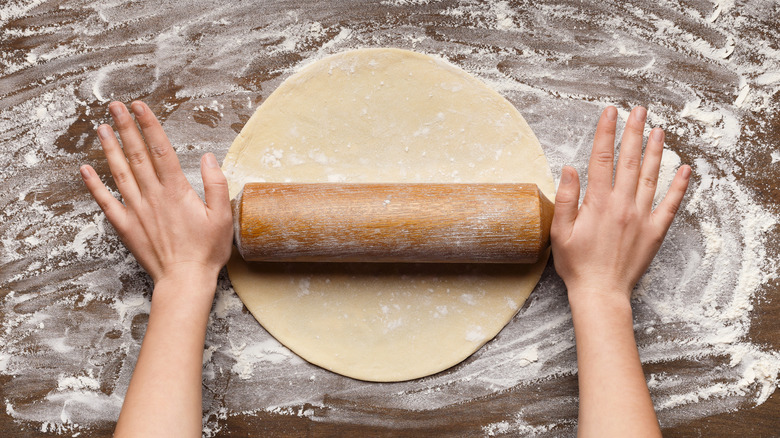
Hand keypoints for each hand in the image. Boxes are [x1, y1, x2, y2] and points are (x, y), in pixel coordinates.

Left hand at [80, 101, 232, 284]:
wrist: (184, 280)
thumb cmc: (206, 250)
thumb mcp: (222, 216)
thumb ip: (216, 184)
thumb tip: (208, 157)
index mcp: (177, 191)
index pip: (161, 150)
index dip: (149, 125)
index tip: (140, 107)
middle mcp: (153, 196)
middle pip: (137, 154)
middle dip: (126, 127)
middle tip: (115, 106)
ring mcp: (136, 210)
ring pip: (119, 172)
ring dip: (109, 148)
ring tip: (101, 128)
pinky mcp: (125, 226)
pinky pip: (106, 202)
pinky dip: (94, 185)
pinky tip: (85, 169)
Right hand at [551, 106, 690, 301]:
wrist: (600, 293)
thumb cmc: (576, 265)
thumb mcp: (559, 232)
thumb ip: (565, 199)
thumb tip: (569, 169)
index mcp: (597, 203)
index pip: (601, 159)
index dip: (605, 133)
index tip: (610, 113)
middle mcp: (622, 205)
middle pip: (630, 161)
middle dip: (634, 133)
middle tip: (639, 110)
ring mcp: (641, 217)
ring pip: (651, 177)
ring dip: (656, 151)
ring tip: (659, 130)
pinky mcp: (654, 231)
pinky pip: (670, 204)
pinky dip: (678, 186)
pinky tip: (684, 169)